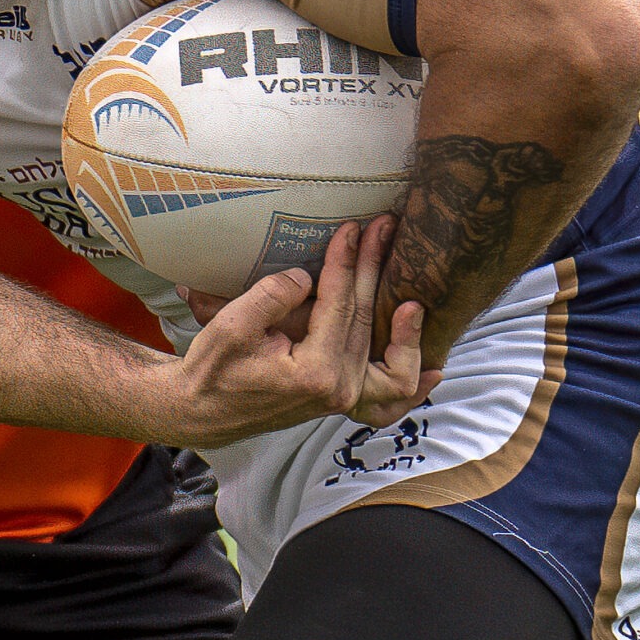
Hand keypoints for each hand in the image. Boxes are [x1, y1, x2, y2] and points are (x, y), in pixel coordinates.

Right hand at [162, 217, 437, 445]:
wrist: (202, 412)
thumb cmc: (212, 370)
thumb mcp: (232, 326)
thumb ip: (272, 297)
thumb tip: (306, 278)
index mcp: (315, 372)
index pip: (338, 304)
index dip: (345, 262)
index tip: (350, 228)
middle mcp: (338, 388)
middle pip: (364, 319)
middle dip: (373, 268)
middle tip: (383, 228)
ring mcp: (343, 397)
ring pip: (390, 359)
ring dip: (404, 323)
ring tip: (413, 290)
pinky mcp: (341, 398)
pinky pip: (388, 396)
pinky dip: (413, 382)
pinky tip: (437, 367)